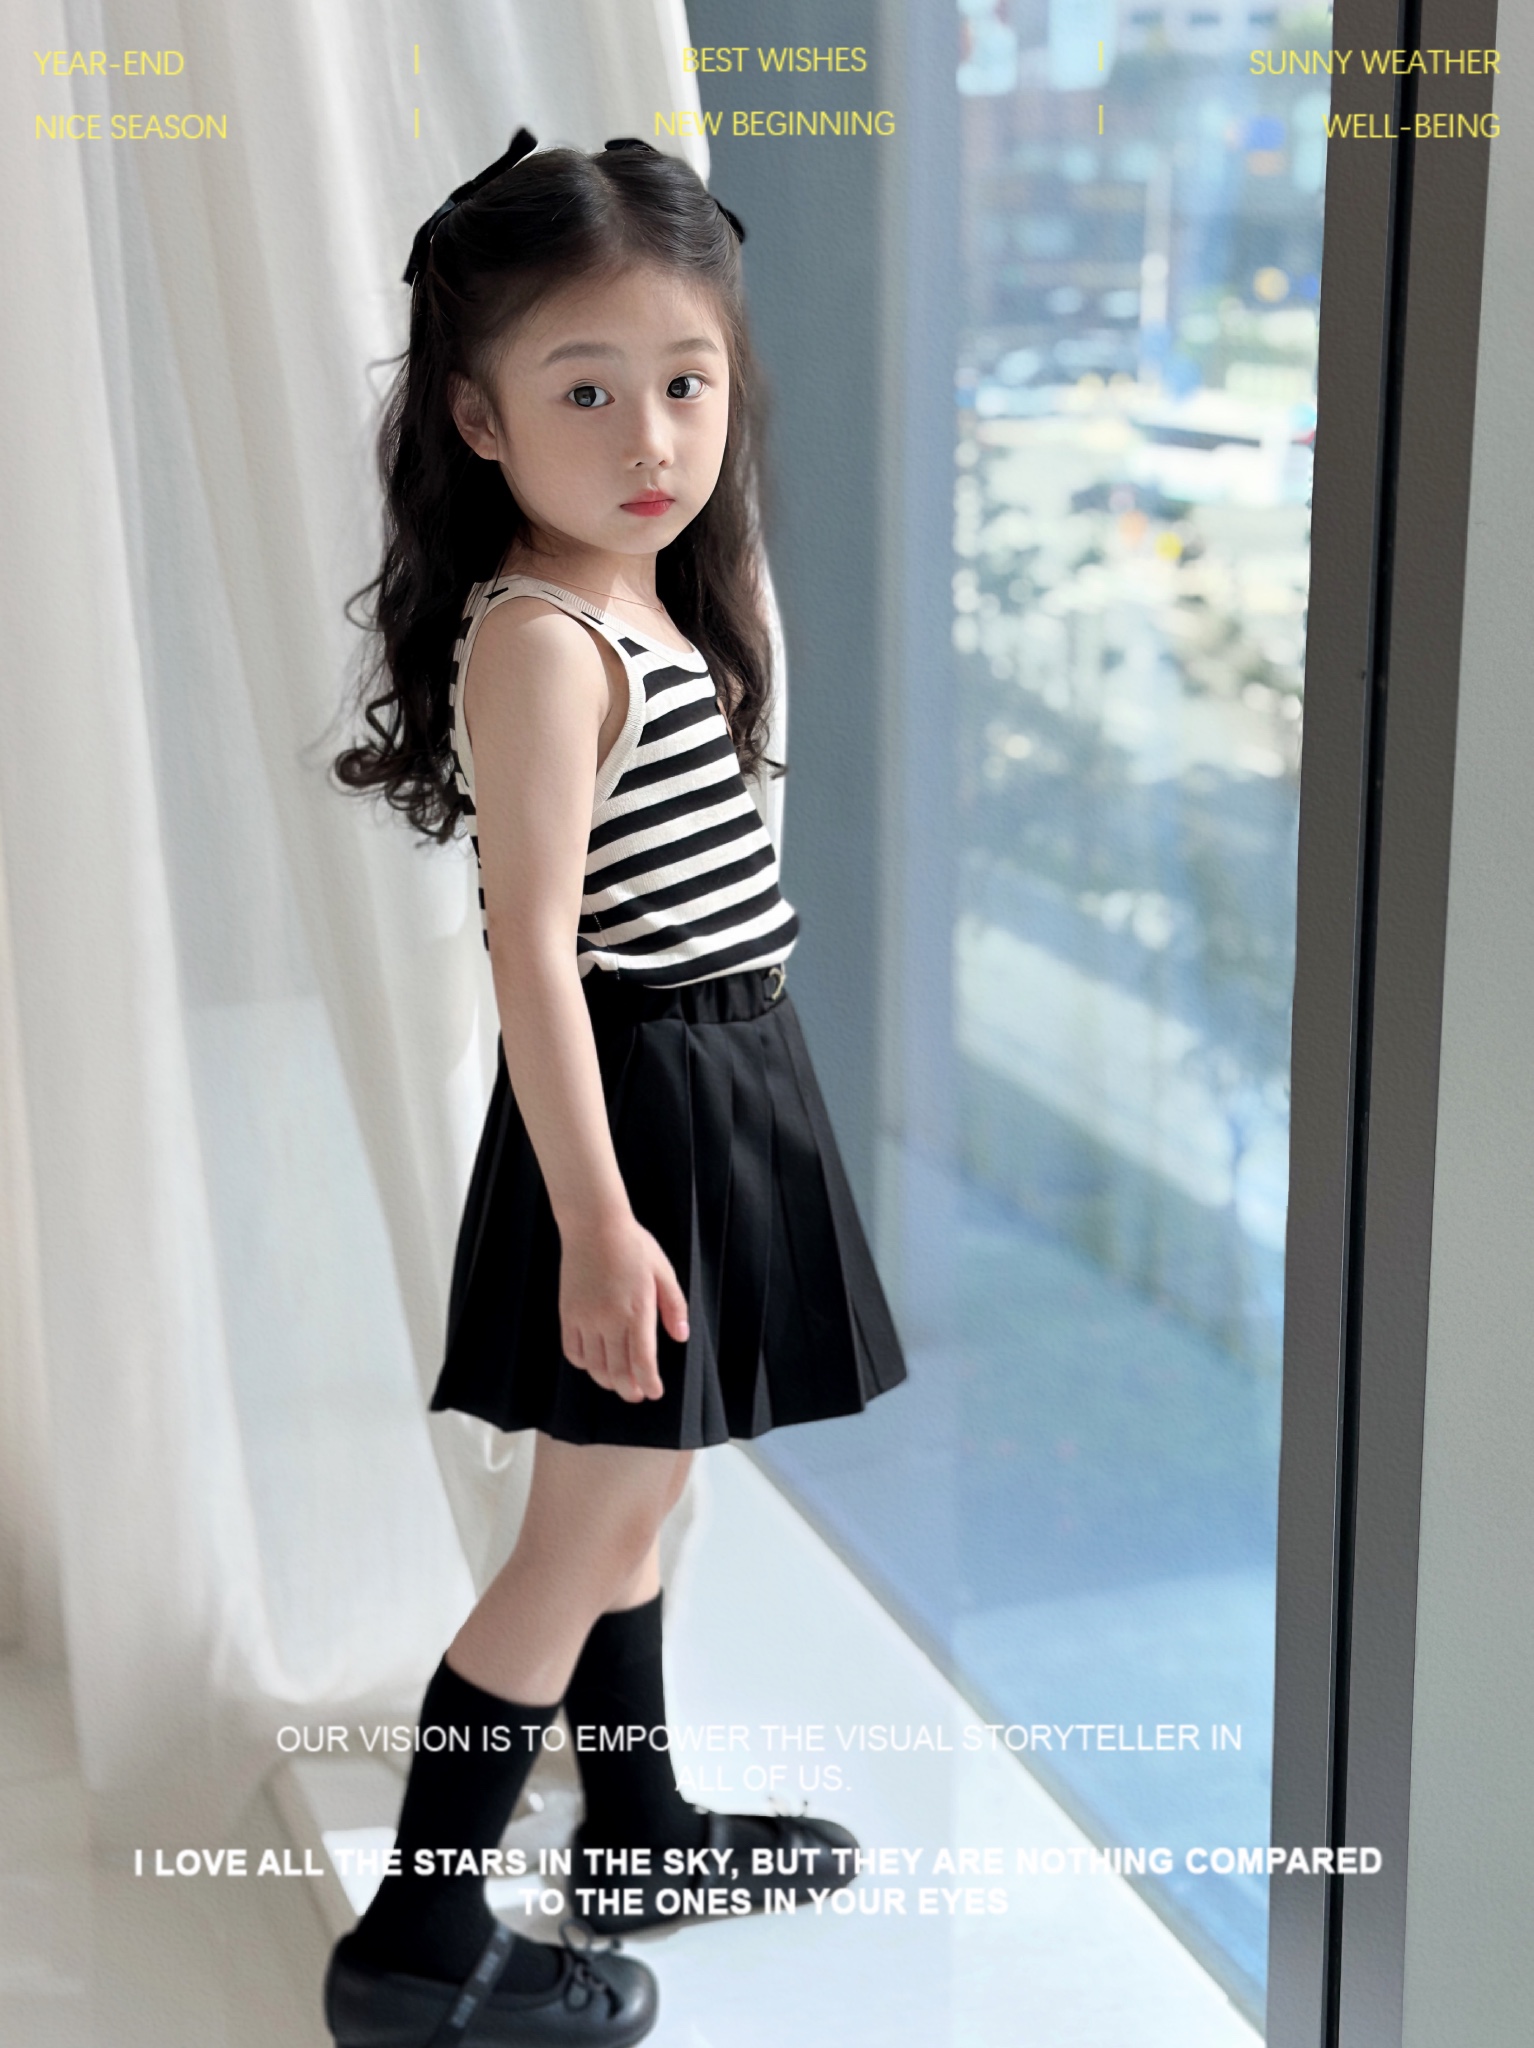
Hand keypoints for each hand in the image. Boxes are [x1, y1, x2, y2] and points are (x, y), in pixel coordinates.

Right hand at [557, 1211, 689, 1401]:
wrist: (594, 1226)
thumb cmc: (633, 1246)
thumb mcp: (663, 1271)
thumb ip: (674, 1306)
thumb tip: (681, 1337)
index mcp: (637, 1309)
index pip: (642, 1360)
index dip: (648, 1382)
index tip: (654, 1392)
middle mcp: (609, 1319)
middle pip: (617, 1369)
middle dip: (629, 1389)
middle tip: (636, 1395)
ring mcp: (586, 1318)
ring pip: (594, 1365)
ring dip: (607, 1381)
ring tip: (618, 1384)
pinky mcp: (568, 1313)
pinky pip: (573, 1351)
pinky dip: (584, 1364)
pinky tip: (594, 1363)